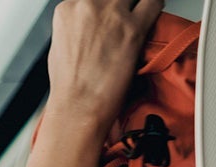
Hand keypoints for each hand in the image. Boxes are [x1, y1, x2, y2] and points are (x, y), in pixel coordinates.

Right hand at [45, 0, 162, 127]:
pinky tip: (153, 12)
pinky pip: (153, 2)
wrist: (78, 107)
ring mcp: (111, 15)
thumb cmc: (69, 86)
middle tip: (126, 15)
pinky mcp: (132, 28)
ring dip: (138, 4)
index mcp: (67, 8)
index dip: (107, 4)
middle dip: (122, 4)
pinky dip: (155, 5)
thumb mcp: (60, 45)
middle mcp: (88, 5)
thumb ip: (76, 25)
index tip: (114, 10)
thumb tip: (88, 24)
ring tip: (140, 14)